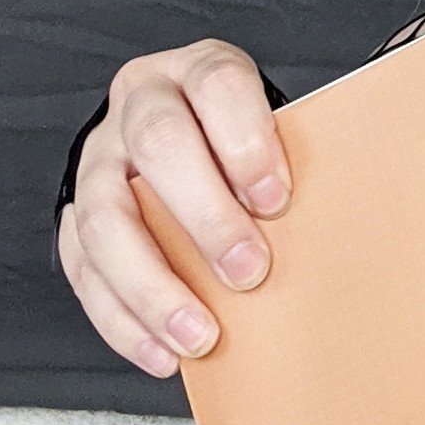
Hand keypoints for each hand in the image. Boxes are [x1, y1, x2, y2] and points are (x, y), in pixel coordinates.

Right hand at [54, 40, 290, 375]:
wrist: (191, 144)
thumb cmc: (246, 148)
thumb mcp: (280, 132)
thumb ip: (299, 164)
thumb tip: (349, 227)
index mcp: (198, 72)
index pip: (218, 84)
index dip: (247, 140)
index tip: (277, 199)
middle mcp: (139, 104)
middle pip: (157, 143)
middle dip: (205, 214)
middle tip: (249, 269)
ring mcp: (99, 159)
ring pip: (105, 216)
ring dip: (153, 284)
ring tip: (201, 335)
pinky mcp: (76, 215)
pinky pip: (83, 269)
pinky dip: (122, 319)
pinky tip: (162, 352)